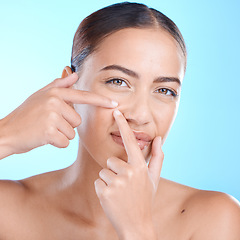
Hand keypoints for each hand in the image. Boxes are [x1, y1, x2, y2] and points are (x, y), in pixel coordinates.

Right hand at [0, 73, 116, 156]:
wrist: (7, 131)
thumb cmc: (26, 114)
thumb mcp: (40, 95)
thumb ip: (58, 85)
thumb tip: (74, 74)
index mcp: (56, 93)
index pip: (84, 96)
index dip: (101, 101)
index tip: (115, 103)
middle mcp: (55, 102)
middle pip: (78, 120)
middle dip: (66, 125)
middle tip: (49, 123)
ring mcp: (52, 117)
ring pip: (72, 132)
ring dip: (61, 134)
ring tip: (45, 130)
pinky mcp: (49, 132)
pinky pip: (65, 142)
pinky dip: (56, 143)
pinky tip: (44, 138)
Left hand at [94, 109, 162, 239]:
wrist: (136, 225)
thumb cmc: (144, 198)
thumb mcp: (153, 178)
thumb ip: (157, 157)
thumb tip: (159, 138)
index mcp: (140, 166)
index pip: (130, 141)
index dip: (123, 125)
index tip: (116, 112)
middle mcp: (129, 172)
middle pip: (111, 160)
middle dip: (115, 171)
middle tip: (124, 185)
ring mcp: (116, 182)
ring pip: (103, 171)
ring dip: (109, 180)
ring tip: (119, 192)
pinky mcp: (104, 191)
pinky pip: (98, 181)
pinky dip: (103, 189)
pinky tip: (112, 198)